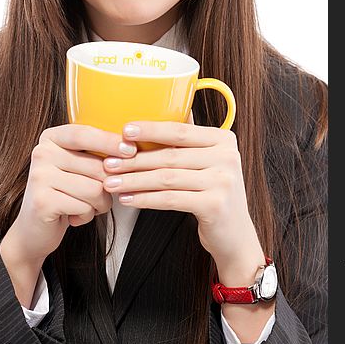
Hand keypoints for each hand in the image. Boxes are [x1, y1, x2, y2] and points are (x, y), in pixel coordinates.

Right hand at [4, 124, 137, 264]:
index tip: (131, 150)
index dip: (109, 141)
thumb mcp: (77, 167)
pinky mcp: (42, 201)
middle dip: (108, 186)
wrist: (34, 229)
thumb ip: (95, 154)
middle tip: (99, 196)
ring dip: (100, 204)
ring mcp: (40, 176)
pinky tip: (75, 216)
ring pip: (95, 189)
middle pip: (96, 166)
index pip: (84, 133)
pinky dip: (88, 216)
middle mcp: (42, 153)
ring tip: (88, 206)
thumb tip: (131, 148)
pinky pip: (84, 207)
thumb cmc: (64, 194)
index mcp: (51, 138)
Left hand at [102, 116, 263, 267]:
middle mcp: (227, 157)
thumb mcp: (209, 161)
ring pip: (167, 178)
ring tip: (112, 183)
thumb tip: (161, 109)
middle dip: (135, 160)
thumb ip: (190, 140)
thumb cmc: (214, 193)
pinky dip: (145, 199)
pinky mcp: (214, 205)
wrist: (235, 234)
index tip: (124, 131)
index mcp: (224, 139)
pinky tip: (128, 199)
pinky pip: (170, 199)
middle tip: (109, 163)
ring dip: (134, 180)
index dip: (150, 130)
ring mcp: (223, 181)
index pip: (180, 131)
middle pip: (170, 155)